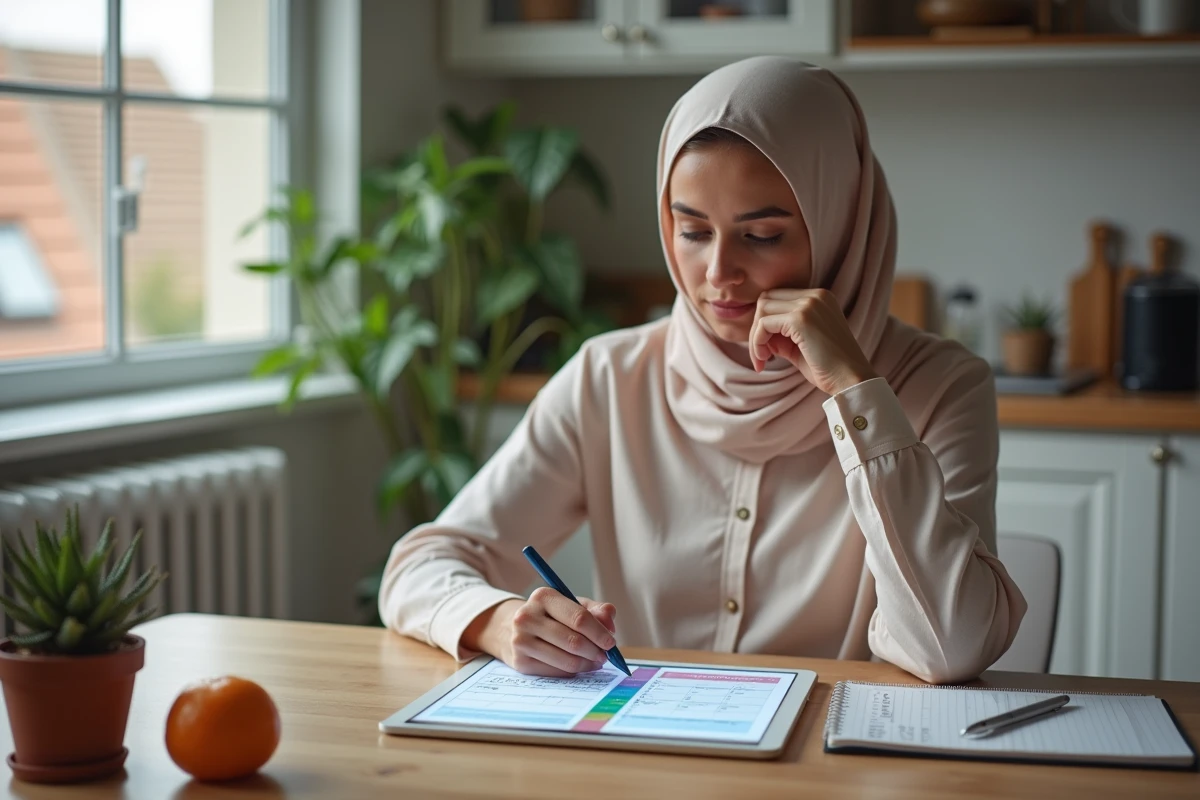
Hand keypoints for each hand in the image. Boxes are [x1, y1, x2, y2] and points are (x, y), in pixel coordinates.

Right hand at [464, 589, 617, 676]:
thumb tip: (610, 622)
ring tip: (595, 661)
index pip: (579, 618)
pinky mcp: (520, 662)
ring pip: (566, 660)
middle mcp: (527, 617)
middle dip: (595, 651)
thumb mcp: (572, 605)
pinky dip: (573, 671)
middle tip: (605, 656)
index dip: (599, 633)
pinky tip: (578, 665)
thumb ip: (596, 611)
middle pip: (573, 641)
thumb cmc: (551, 616)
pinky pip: (556, 672)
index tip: (611, 642)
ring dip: (587, 664)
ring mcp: (521, 641)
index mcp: (543, 596)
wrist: (512, 628)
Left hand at [748, 288, 877, 395]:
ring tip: (762, 359)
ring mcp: (809, 305)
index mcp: (819, 298)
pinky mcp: (801, 319)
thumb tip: (757, 333)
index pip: (778, 299)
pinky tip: (765, 360)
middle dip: (757, 328)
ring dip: (756, 336)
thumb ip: (781, 334)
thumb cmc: (828, 368)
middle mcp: (815, 295)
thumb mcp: (800, 345)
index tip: (765, 350)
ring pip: (763, 309)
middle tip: (760, 355)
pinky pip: (764, 324)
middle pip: (767, 299)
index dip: (765, 324)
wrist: (851, 380)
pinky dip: (758, 342)